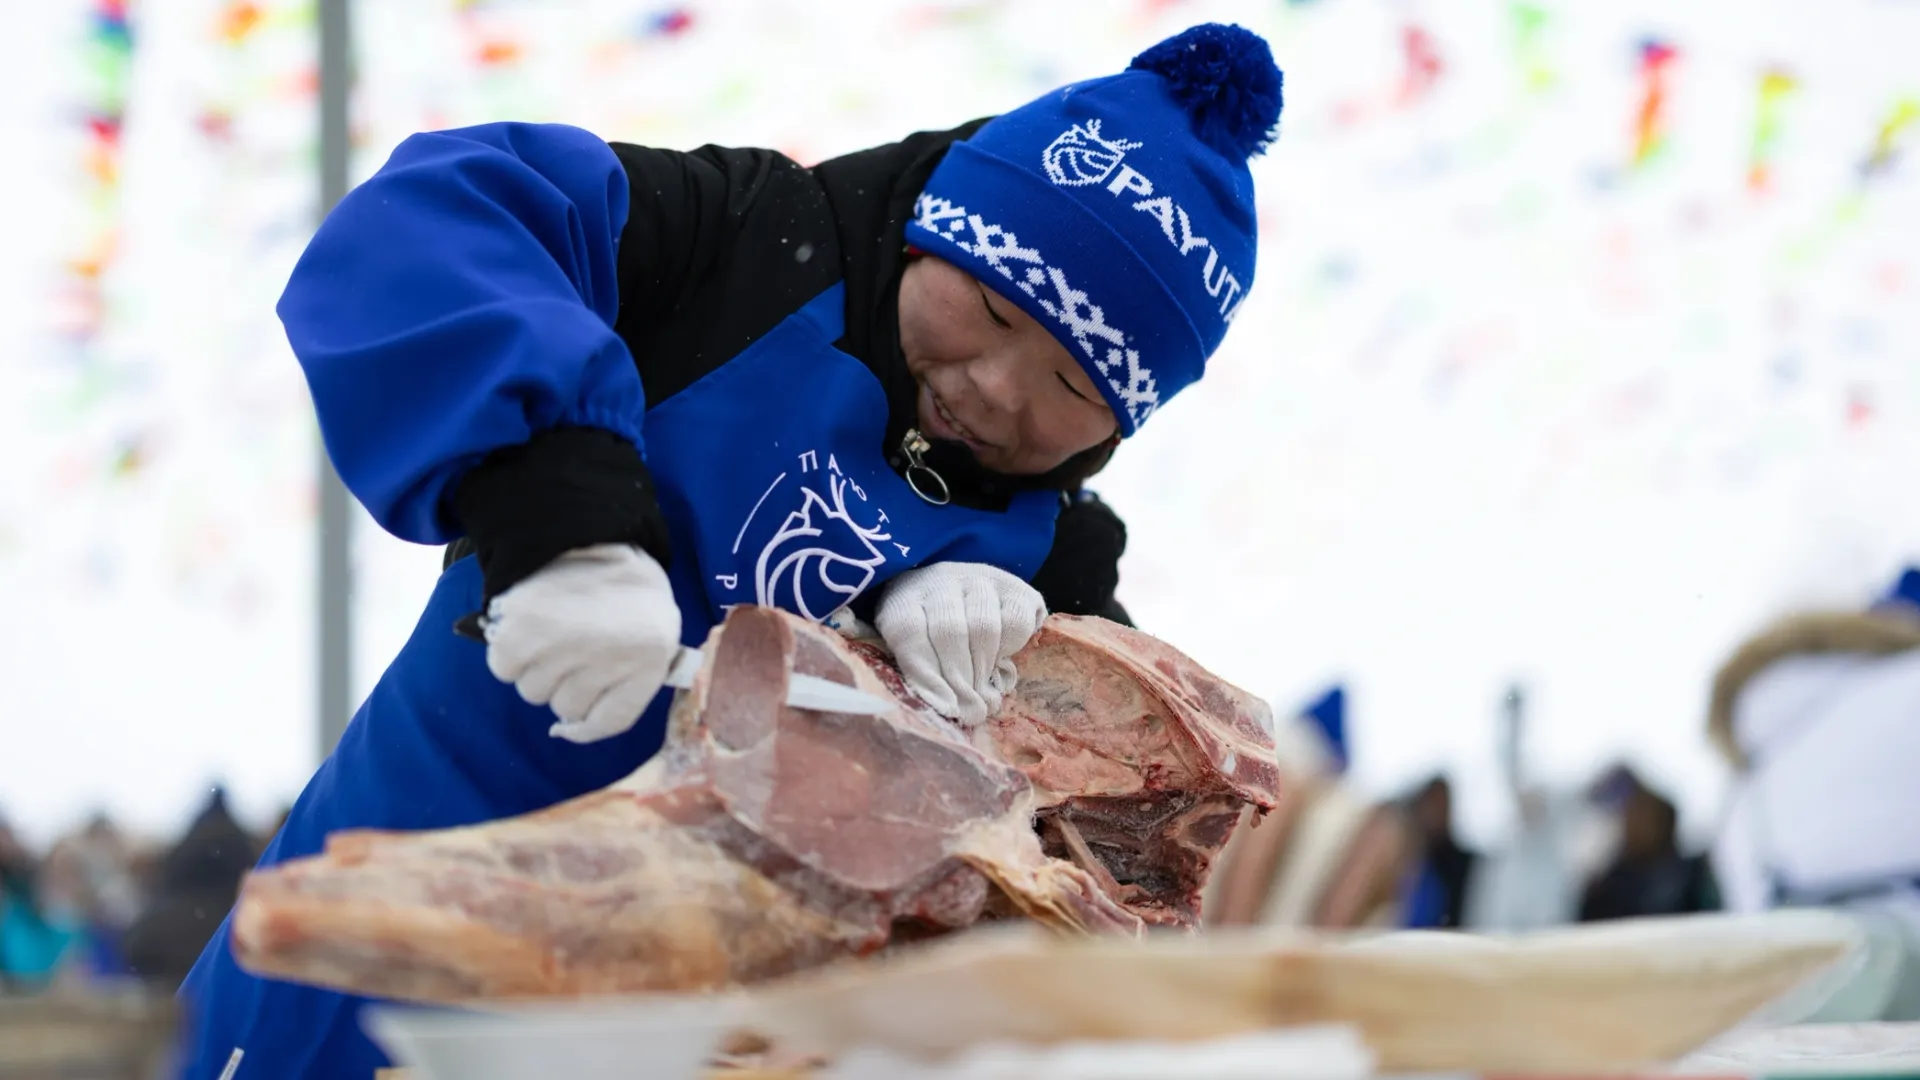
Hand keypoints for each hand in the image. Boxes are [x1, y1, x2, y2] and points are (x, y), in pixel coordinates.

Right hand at [481, 543, 681, 743]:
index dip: (590, 719)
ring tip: (552, 628)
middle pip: (566, 708)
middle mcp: (609, 658)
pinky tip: (527, 625)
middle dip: (565, 681)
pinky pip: (504, 669)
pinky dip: (509, 653)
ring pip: (533, 692)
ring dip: (536, 667)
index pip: (611, 721)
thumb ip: (624, 686)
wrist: (585, 523)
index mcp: (650, 658)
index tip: (582, 702)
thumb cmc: (621, 586)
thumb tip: (567, 731)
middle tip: (573, 641)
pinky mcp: (521, 632)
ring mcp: (564, 646)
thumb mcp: (648, 631)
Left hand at [874, 562, 1045, 728]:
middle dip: (960, 679)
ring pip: (984, 626)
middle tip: (969, 711)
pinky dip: (1012, 647)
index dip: (926, 673)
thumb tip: (944, 708)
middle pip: (949, 630)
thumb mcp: (909, 648)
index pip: (909, 631)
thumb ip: (916, 673)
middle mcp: (941, 581)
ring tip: (985, 697)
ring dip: (984, 669)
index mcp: (904, 597)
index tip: (943, 707)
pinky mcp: (1013, 586)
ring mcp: (979, 580)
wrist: (958, 595)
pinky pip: (1016, 620)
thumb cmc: (927, 633)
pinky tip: (1002, 661)